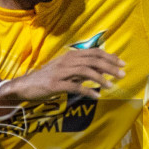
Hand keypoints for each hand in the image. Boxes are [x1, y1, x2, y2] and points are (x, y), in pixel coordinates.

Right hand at [0, 48, 124, 108]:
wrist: (25, 86)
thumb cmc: (47, 78)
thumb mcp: (66, 70)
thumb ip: (81, 69)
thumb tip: (101, 70)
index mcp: (70, 56)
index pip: (94, 52)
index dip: (109, 57)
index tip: (121, 63)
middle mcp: (67, 61)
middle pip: (93, 60)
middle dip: (110, 66)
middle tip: (122, 74)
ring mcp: (61, 72)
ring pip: (85, 71)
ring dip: (100, 78)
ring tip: (111, 86)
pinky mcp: (55, 84)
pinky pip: (74, 86)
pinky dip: (87, 91)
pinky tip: (96, 96)